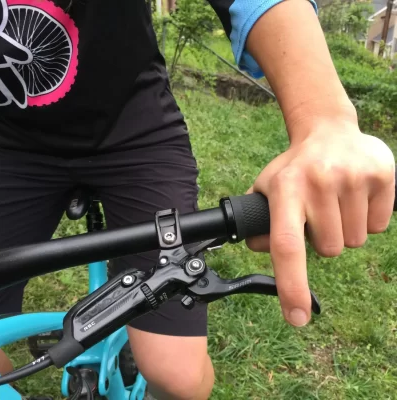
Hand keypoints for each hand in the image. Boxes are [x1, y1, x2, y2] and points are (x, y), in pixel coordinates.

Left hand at [247, 121, 394, 326]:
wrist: (327, 131)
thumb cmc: (294, 168)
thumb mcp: (266, 188)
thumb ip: (258, 221)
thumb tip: (258, 248)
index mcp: (285, 189)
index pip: (287, 245)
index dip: (291, 285)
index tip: (297, 317)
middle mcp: (319, 183)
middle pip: (329, 250)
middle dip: (323, 240)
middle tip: (316, 212)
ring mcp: (353, 178)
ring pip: (354, 242)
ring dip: (343, 230)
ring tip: (334, 201)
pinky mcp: (382, 176)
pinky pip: (379, 227)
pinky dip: (366, 220)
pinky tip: (353, 196)